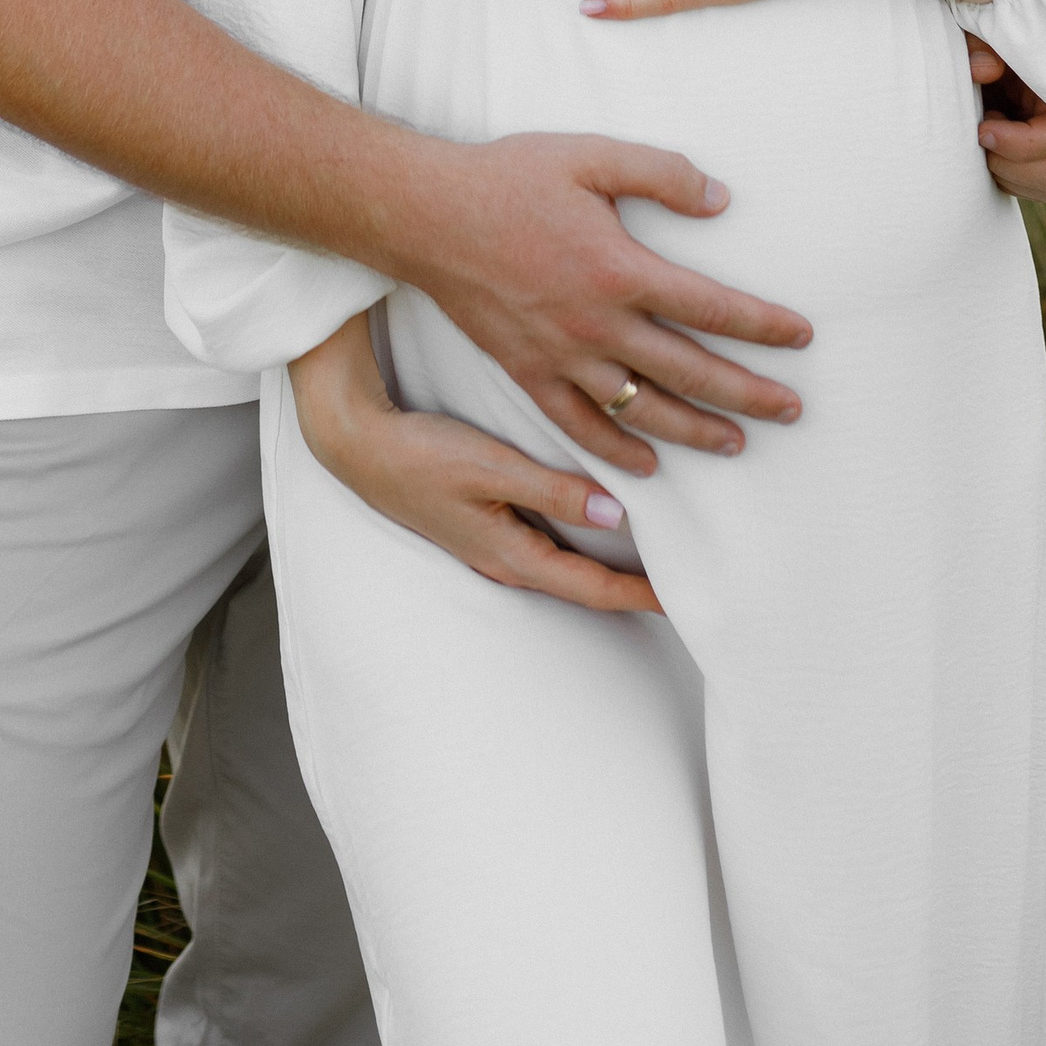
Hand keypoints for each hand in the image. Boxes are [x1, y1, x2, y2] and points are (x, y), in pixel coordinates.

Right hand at [292, 314, 661, 617]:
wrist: (358, 447)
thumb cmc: (421, 456)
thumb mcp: (491, 468)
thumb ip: (554, 491)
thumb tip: (617, 514)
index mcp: (511, 556)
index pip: (593, 587)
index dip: (643, 595)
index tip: (688, 598)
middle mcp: (506, 561)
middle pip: (586, 584)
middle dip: (635, 587)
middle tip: (687, 578)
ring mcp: (494, 545)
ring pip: (568, 562)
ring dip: (611, 563)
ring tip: (657, 554)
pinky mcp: (485, 524)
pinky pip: (549, 541)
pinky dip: (583, 538)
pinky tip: (601, 519)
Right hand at [381, 128, 810, 479]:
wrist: (426, 216)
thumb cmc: (510, 179)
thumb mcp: (591, 156)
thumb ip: (662, 173)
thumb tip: (722, 200)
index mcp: (620, 269)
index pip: (711, 307)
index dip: (763, 325)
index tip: (801, 337)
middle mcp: (597, 324)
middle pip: (690, 370)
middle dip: (748, 392)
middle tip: (793, 409)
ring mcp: (562, 356)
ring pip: (643, 408)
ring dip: (696, 429)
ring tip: (739, 442)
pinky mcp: (528, 373)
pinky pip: (580, 425)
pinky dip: (617, 450)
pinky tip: (648, 465)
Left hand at [971, 42, 1045, 208]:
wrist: (982, 62)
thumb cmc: (986, 46)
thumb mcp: (981, 36)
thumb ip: (981, 47)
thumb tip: (983, 69)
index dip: (1020, 143)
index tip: (984, 128)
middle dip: (1011, 164)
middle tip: (981, 135)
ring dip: (1007, 173)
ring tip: (987, 139)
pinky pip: (1036, 192)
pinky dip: (1006, 179)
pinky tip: (992, 150)